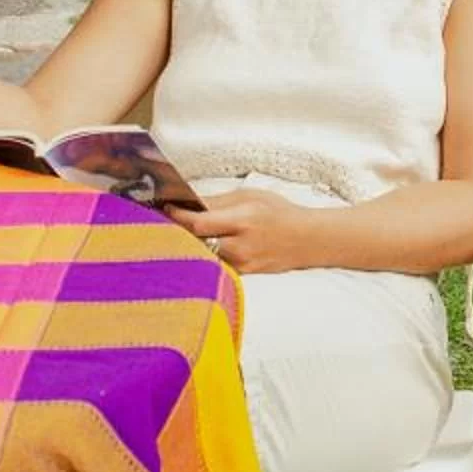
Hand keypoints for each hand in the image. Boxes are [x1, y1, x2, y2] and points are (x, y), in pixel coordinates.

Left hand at [168, 189, 323, 274]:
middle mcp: (240, 246)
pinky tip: (200, 245)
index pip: (198, 223)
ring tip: (181, 231)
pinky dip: (204, 254)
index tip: (165, 207)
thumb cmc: (279, 213)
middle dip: (178, 231)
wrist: (308, 240)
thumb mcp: (250, 196)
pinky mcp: (243, 275)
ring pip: (203, 255)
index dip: (176, 216)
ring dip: (190, 243)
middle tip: (164, 219)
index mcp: (242, 221)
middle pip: (195, 242)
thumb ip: (217, 202)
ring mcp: (241, 264)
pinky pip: (215, 264)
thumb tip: (188, 201)